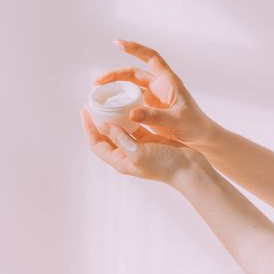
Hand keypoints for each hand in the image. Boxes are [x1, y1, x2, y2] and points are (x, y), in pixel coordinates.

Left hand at [80, 108, 210, 184]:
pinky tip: (127, 107)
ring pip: (119, 131)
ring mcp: (138, 149)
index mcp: (121, 161)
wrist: (189, 169)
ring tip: (107, 104)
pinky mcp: (149, 142)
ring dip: (112, 118)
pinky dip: (129, 118)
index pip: (96, 144)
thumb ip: (120, 138)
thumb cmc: (165, 165)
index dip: (88, 128)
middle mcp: (126, 155)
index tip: (84, 110)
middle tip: (93, 104)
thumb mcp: (138, 152)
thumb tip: (104, 125)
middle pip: (105, 137)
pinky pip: (134, 128)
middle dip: (97, 121)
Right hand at [95, 39, 219, 147]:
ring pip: (130, 88)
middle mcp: (159, 86)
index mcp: (168, 81)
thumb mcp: (176, 120)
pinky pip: (131, 102)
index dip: (135, 48)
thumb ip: (155, 116)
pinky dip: (120, 103)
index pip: (151, 57)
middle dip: (115, 74)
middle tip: (97, 82)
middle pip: (133, 73)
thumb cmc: (194, 125)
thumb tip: (132, 113)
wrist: (201, 139)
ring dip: (115, 88)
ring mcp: (153, 98)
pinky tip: (109, 109)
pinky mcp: (149, 110)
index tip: (117, 43)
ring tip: (98, 94)